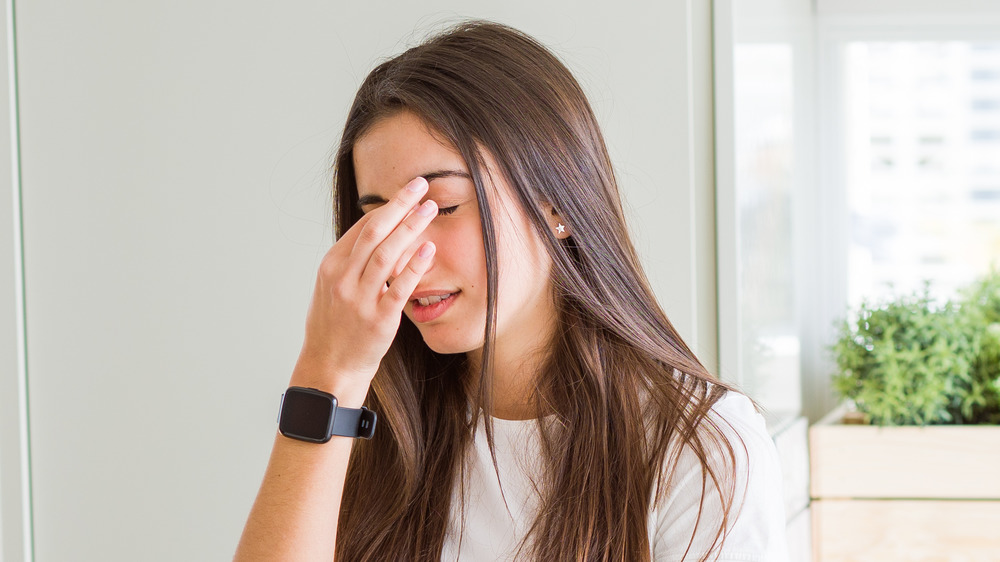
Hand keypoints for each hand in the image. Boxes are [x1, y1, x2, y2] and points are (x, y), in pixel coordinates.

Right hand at [293, 176, 436, 394]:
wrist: (329, 368)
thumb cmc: (333, 327)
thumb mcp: (331, 288)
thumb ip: (350, 262)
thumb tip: (372, 234)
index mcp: (331, 266)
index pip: (362, 227)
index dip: (387, 207)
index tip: (408, 192)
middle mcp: (342, 278)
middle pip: (374, 232)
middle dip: (399, 205)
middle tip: (421, 185)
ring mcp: (359, 299)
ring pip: (387, 254)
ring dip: (410, 227)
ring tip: (430, 209)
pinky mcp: (378, 320)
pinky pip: (399, 287)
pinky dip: (415, 266)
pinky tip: (430, 249)